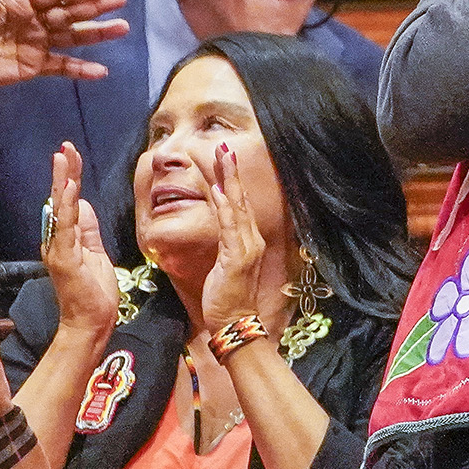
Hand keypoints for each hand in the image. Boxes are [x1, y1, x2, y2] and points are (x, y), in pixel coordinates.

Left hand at [0, 0, 128, 90]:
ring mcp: (31, 44)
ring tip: (123, 28)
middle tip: (120, 0)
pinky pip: (61, 67)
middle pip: (68, 11)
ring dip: (97, 33)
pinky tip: (101, 71)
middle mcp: (28, 20)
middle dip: (94, 6)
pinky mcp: (30, 67)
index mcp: (13, 1)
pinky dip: (81, 70)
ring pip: (72, 36)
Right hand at [41, 143, 119, 342]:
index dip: (70, 177)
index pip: (68, 201)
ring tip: (62, 159)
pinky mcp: (64, 259)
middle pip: (59, 200)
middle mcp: (56, 240)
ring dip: (61, 183)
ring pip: (59, 210)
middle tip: (65, 147)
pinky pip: (65, 228)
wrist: (91, 322)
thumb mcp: (96, 251)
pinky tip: (68, 189)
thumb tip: (82, 201)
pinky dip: (66, 207)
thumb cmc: (94, 291)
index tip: (71, 154)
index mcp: (65, 237)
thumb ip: (87, 228)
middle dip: (63, 172)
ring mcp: (58, 249)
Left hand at [201, 143, 267, 334]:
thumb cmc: (225, 297)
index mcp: (248, 240)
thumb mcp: (224, 264)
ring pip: (236, 206)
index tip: (222, 158)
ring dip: (228, 180)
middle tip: (222, 147)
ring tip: (221, 158)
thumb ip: (224, 243)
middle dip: (231, 171)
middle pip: (240, 198)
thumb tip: (216, 226)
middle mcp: (252, 239)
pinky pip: (229, 227)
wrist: (234, 322)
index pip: (239, 203)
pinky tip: (220, 190)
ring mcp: (246, 247)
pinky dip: (225, 207)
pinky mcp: (237, 257)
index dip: (232, 180)